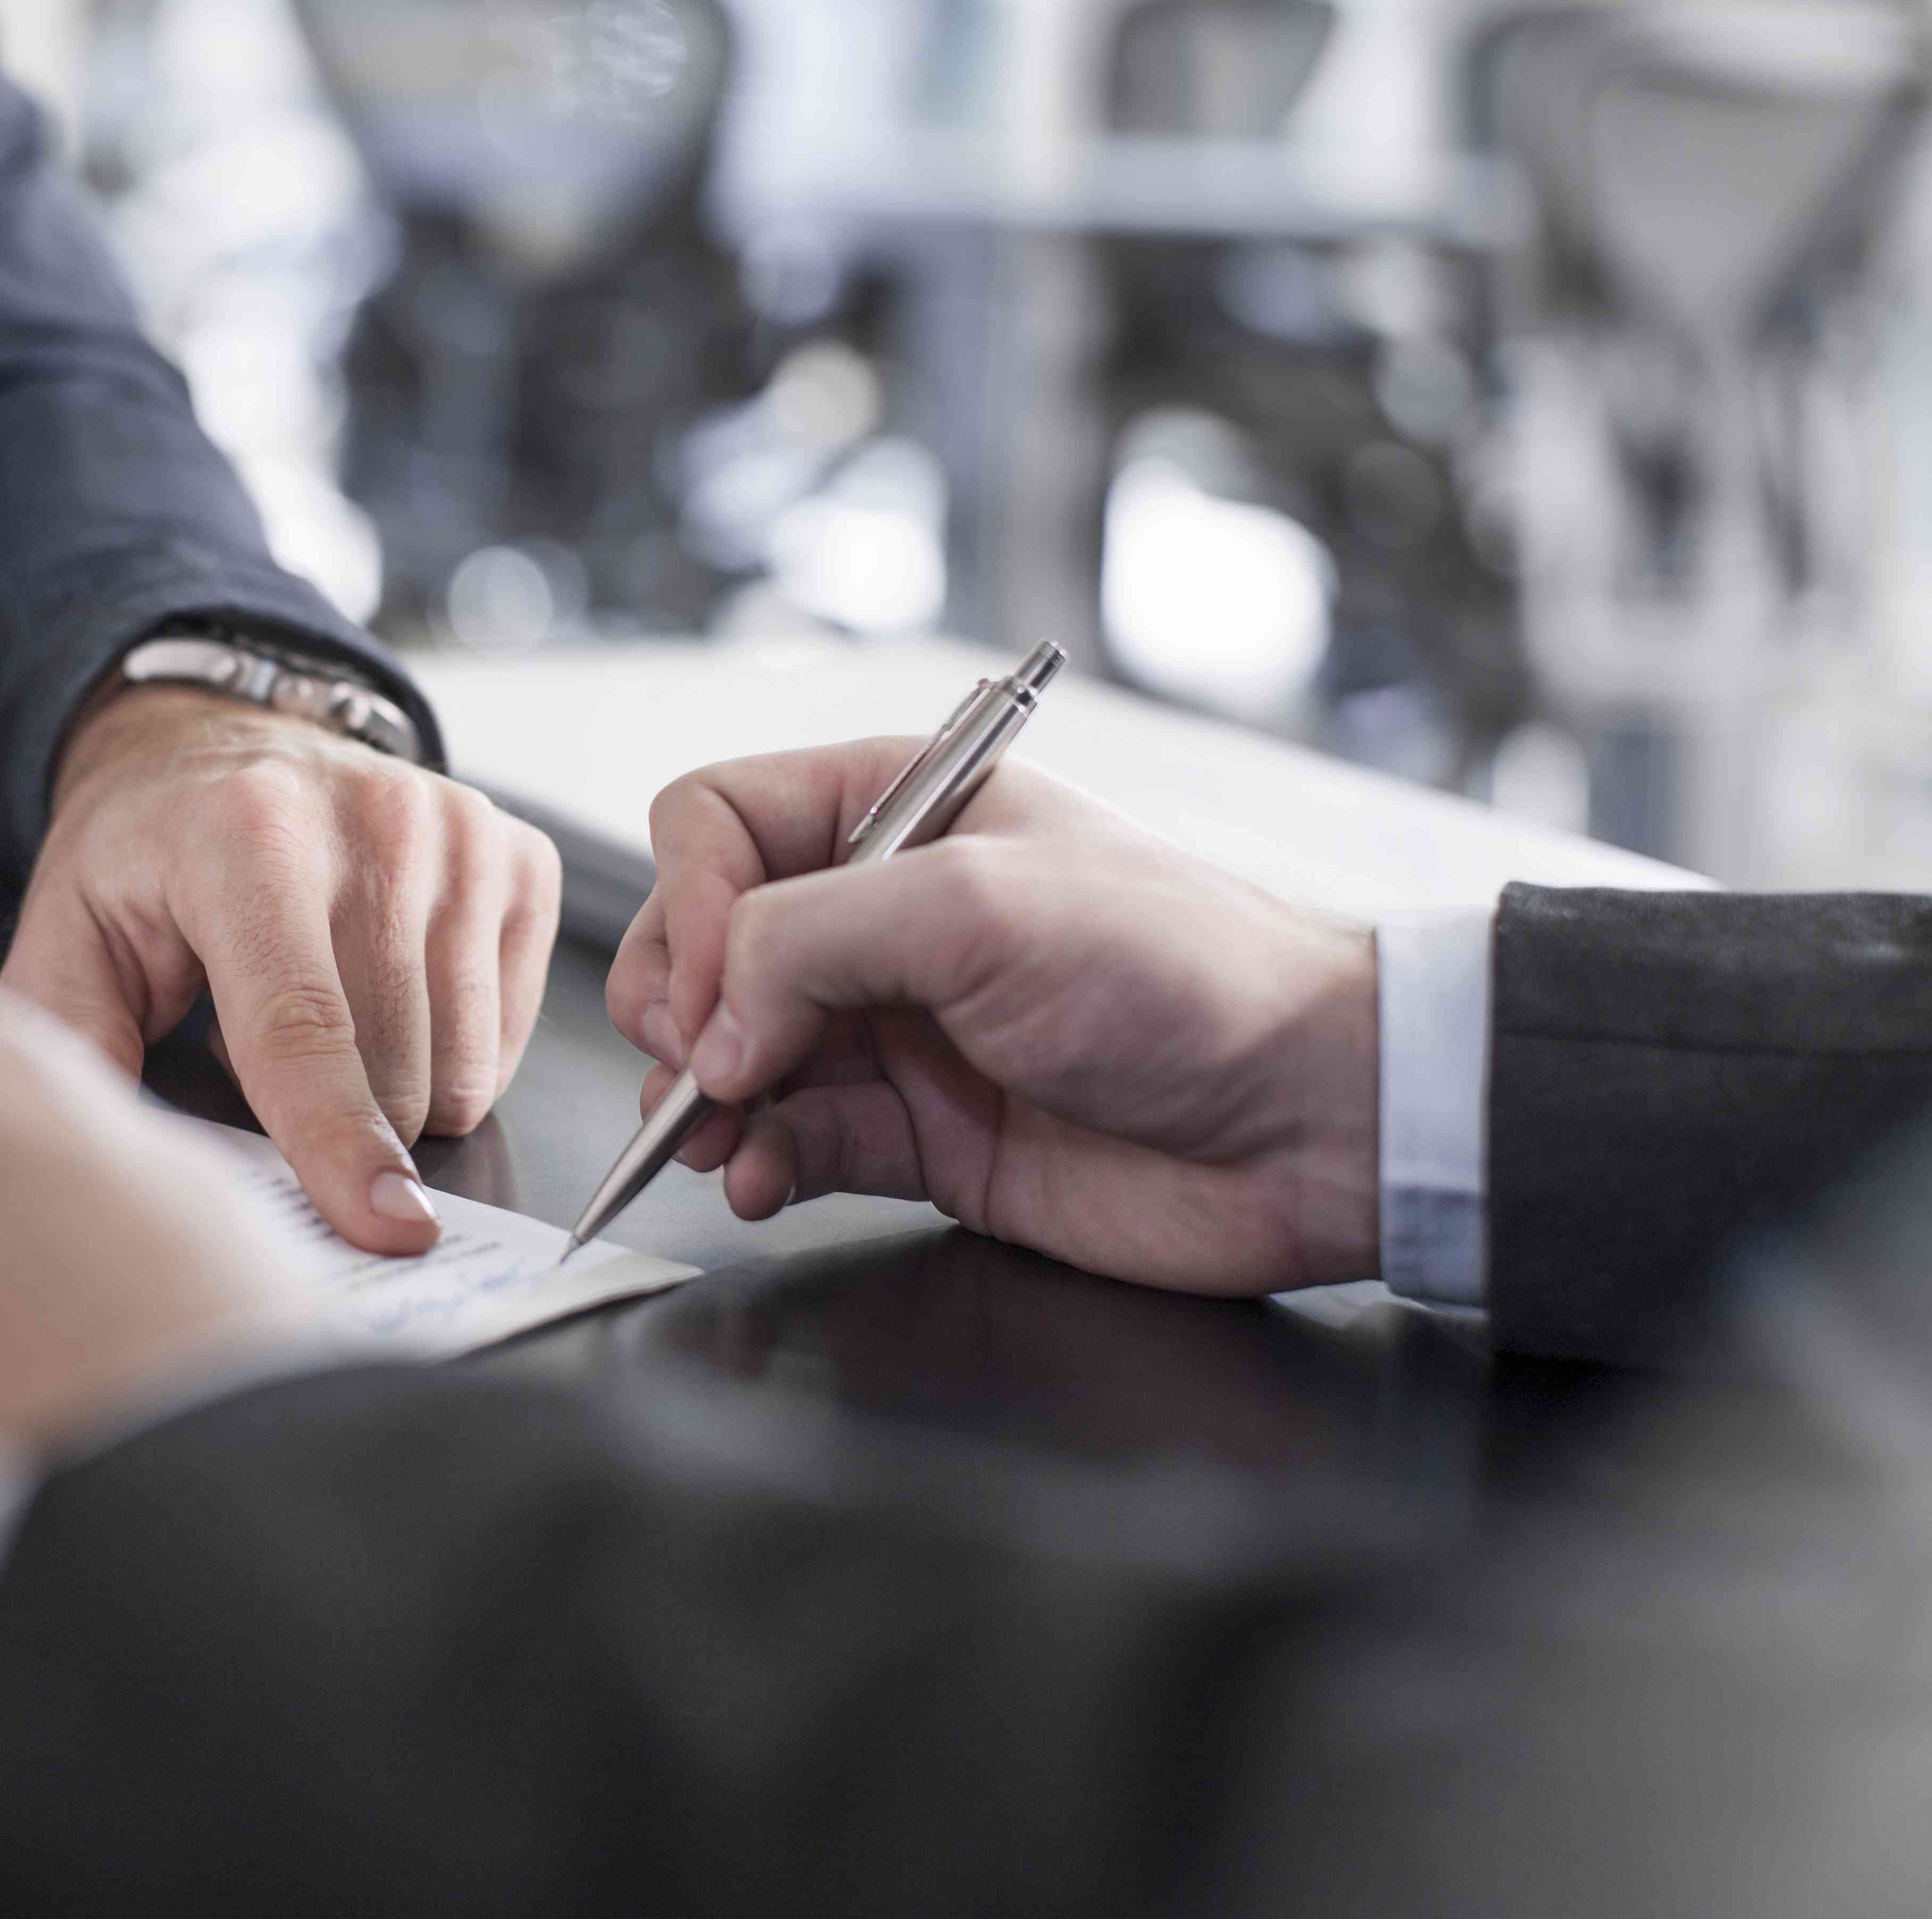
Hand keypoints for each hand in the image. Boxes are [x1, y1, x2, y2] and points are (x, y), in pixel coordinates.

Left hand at [2, 683, 561, 1254]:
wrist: (223, 747)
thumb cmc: (148, 858)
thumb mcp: (67, 939)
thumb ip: (75, 1047)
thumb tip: (122, 1166)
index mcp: (249, 836)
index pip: (304, 1026)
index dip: (338, 1142)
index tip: (383, 1228)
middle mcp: (377, 821)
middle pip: (396, 1070)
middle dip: (334, 1119)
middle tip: (258, 1050)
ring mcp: (464, 835)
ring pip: (465, 1068)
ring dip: (393, 1087)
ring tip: (321, 1013)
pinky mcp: (521, 859)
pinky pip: (509, 1038)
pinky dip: (449, 1051)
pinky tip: (386, 994)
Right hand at [606, 748, 1377, 1297]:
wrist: (1306, 1118)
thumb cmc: (1185, 974)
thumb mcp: (975, 907)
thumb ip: (809, 941)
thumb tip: (710, 1031)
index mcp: (900, 811)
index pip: (721, 823)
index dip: (693, 902)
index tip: (719, 988)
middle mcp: (886, 914)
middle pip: (708, 944)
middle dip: (684, 1009)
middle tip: (705, 1064)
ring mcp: (899, 1028)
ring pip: (734, 1056)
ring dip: (703, 1101)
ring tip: (713, 1140)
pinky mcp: (920, 1133)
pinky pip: (792, 1142)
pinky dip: (757, 1163)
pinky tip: (759, 1178)